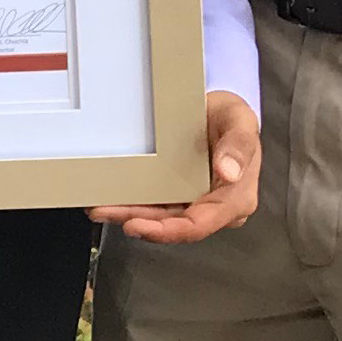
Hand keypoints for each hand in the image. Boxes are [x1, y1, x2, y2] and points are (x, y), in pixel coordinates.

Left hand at [93, 92, 262, 244]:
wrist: (218, 109)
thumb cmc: (232, 117)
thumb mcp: (239, 121)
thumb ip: (239, 145)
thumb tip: (228, 172)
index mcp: (234, 198)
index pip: (200, 225)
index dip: (167, 231)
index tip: (138, 224)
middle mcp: (213, 205)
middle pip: (173, 225)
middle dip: (139, 223)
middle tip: (107, 212)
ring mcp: (194, 201)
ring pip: (160, 218)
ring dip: (130, 215)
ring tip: (102, 208)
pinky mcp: (178, 194)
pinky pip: (155, 204)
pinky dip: (132, 204)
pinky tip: (111, 200)